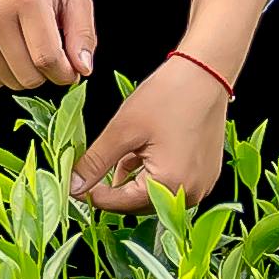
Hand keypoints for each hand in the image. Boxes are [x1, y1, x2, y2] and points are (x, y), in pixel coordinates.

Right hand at [0, 0, 101, 95]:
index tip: (70, 70)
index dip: (65, 73)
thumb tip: (82, 69)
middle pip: (29, 76)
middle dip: (46, 75)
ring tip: (26, 48)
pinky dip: (5, 74)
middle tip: (48, 55)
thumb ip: (83, 34)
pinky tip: (6, 49)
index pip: (48, 58)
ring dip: (25, 75)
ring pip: (10, 82)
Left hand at [73, 57, 229, 213]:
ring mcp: (202, 185)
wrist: (205, 73)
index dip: (93, 194)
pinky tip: (141, 154)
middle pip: (138, 204)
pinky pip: (171, 185)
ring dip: (132, 182)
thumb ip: (96, 163)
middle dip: (114, 190)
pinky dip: (152, 175)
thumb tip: (73, 186)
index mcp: (169, 185)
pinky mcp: (205, 175)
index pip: (120, 205)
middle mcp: (190, 193)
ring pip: (153, 194)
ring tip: (121, 155)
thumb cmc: (168, 96)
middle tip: (93, 170)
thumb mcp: (122, 130)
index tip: (74, 184)